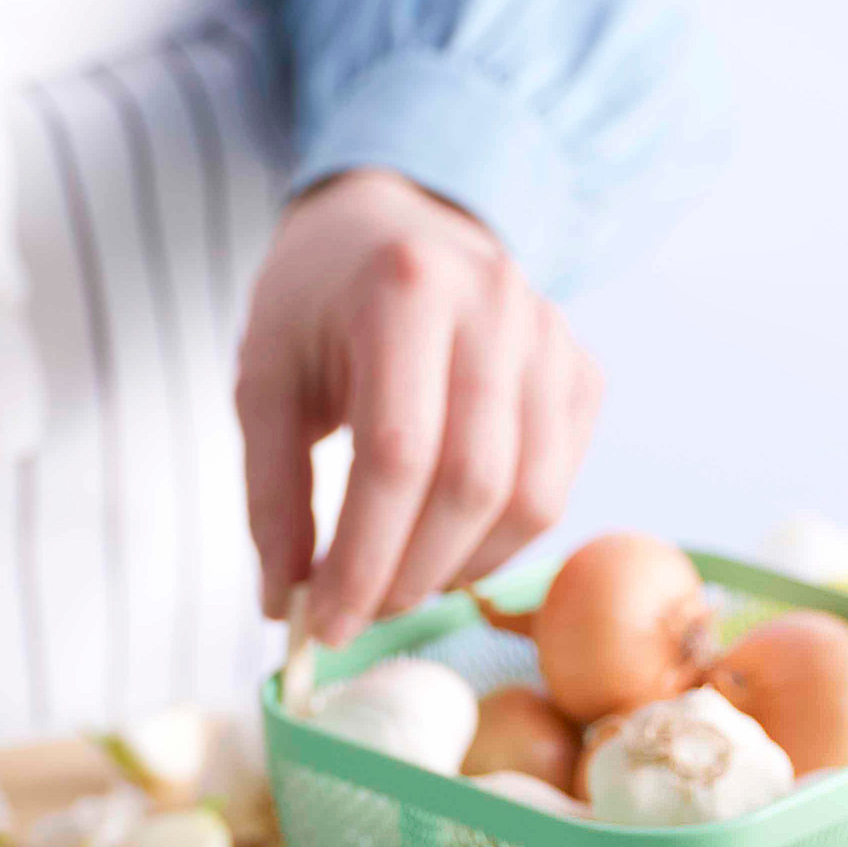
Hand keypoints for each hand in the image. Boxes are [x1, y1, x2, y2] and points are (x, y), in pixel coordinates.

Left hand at [236, 169, 602, 644]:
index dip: (364, 556)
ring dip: (465, 566)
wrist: (398, 224)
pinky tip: (450, 542)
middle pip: (474, 482)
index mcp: (406, 286)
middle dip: (413, 572)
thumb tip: (286, 605)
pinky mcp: (583, 372)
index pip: (396, 454)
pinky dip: (504, 538)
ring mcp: (554, 338)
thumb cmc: (320, 302)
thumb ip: (272, 491)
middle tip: (363, 614)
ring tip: (405, 582)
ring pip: (533, 496)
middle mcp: (498, 304)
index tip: (326, 623)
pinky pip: (559, 484)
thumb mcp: (264, 377)